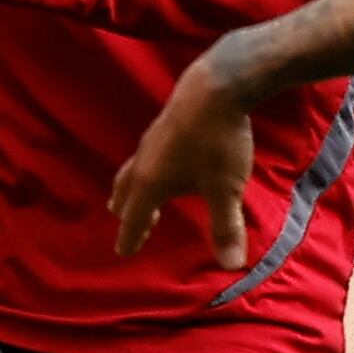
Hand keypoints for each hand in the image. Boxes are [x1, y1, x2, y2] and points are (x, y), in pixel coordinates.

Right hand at [110, 56, 259, 268]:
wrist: (217, 86)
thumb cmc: (218, 142)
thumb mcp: (225, 189)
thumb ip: (225, 227)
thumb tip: (231, 266)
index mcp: (151, 183)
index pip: (134, 217)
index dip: (129, 236)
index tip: (123, 252)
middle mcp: (144, 161)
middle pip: (128, 190)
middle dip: (127, 209)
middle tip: (124, 222)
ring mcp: (153, 139)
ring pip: (135, 168)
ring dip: (133, 186)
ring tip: (137, 193)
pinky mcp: (166, 121)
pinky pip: (148, 151)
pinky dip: (147, 165)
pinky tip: (163, 159)